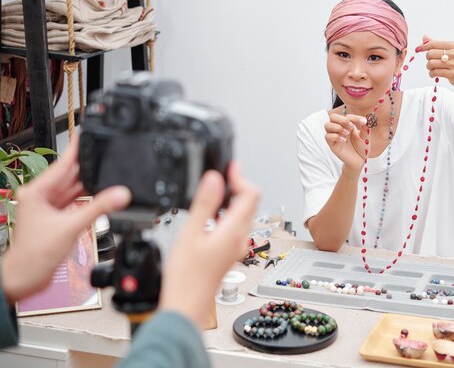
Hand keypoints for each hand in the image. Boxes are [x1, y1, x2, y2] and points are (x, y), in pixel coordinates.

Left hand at [1, 136, 131, 304]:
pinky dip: (86, 201)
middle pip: (69, 177)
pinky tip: (98, 197)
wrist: (25, 278)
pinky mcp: (54, 219)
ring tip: (107, 176)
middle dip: (87, 169)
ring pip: (72, 191)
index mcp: (37, 192)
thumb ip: (99, 208)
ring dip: (88, 187)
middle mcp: (40, 197)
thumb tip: (120, 194)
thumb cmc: (34, 254)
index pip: (62, 165)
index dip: (75, 150)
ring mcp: (47, 208)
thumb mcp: (71, 226)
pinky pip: (74, 204)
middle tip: (105, 157)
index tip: (85, 136)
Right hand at [159, 162, 258, 328]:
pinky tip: (209, 214)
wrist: (186, 305)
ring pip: (243, 214)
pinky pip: (235, 225)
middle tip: (220, 175)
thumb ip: (204, 204)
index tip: (228, 166)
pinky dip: (226, 213)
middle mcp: (240, 238)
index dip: (241, 176)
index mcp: (234, 231)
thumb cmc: (186, 276)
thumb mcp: (190, 233)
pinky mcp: (229, 252)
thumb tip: (215, 179)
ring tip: (213, 190)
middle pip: (250, 202)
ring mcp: (236, 246)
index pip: (251, 194)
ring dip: (232, 199)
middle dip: (237, 185)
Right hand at [324, 113, 367, 171]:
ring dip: (337, 127)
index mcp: (347, 125)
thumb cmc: (361, 148)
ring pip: (327, 125)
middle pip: (333, 117)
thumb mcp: (365, 137)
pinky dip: (335, 136)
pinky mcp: (332, 145)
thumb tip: (365, 120)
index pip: (347, 116)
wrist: (359, 161)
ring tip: (347, 133)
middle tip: (351, 126)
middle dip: (342, 119)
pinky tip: (344, 140)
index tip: (363, 122)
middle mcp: (339, 129)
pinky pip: (327, 136)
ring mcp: (334, 136)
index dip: (355, 117)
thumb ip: (365, 128)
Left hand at [421, 35, 453, 97]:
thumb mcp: (450, 51)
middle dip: (428, 59)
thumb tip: (424, 38)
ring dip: (429, 67)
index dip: (423, 46)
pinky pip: (435, 72)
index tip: (417, 49)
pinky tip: (433, 74)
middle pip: (431, 53)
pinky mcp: (453, 74)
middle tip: (431, 62)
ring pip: (431, 63)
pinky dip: (431, 74)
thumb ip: (436, 44)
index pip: (434, 44)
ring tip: (432, 69)